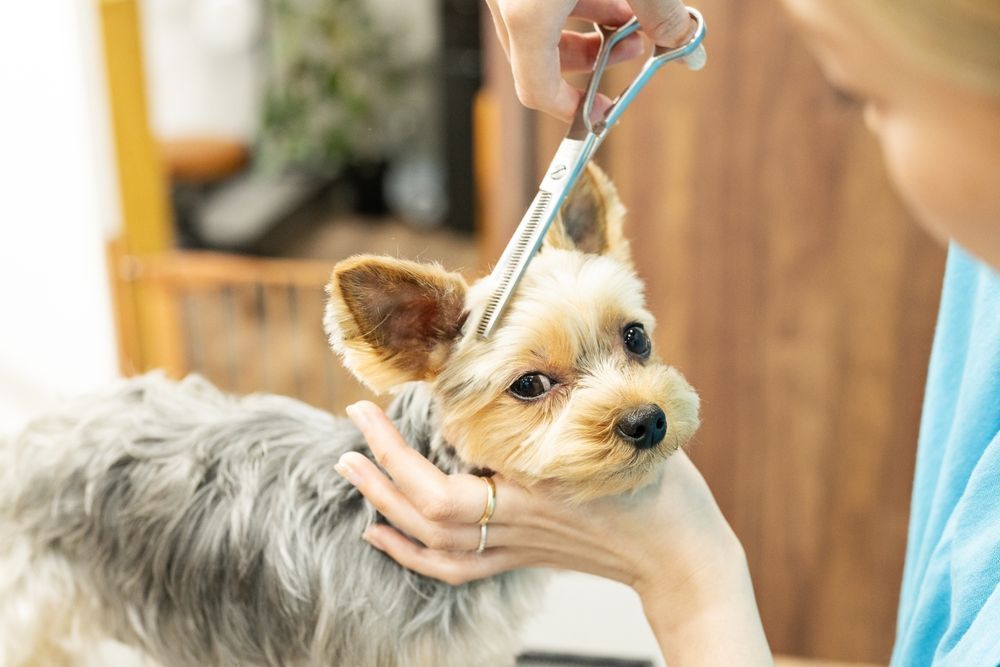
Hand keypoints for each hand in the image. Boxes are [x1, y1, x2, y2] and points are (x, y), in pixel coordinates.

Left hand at [337, 401, 771, 663]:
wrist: (682, 556)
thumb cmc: (666, 490)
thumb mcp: (635, 424)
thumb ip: (601, 380)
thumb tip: (577, 328)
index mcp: (535, 490)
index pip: (442, 486)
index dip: (396, 451)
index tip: (372, 405)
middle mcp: (517, 523)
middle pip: (426, 514)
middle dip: (379, 471)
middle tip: (352, 427)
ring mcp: (517, 546)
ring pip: (431, 544)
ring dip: (383, 506)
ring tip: (352, 471)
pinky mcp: (520, 558)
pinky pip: (451, 568)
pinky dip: (407, 553)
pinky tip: (380, 533)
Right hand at [483, 0, 696, 121]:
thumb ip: (661, 13)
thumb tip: (690, 50)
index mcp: (526, 15)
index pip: (538, 90)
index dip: (572, 111)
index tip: (604, 112)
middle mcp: (507, 4)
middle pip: (539, 60)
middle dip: (591, 62)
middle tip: (634, 48)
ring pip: (540, 28)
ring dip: (587, 30)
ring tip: (630, 15)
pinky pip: (538, 2)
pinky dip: (572, 5)